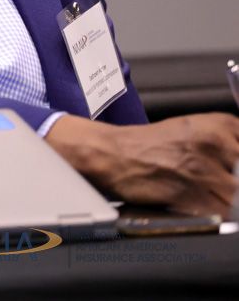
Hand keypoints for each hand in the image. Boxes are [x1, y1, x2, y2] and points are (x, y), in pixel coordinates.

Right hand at [46, 113, 238, 216]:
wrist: (113, 154)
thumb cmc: (151, 144)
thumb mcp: (198, 129)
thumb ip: (230, 144)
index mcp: (221, 124)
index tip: (236, 171)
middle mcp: (214, 143)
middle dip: (237, 183)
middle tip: (223, 183)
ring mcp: (202, 169)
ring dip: (232, 202)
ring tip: (212, 194)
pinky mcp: (190, 194)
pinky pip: (223, 214)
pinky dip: (220, 215)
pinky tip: (207, 206)